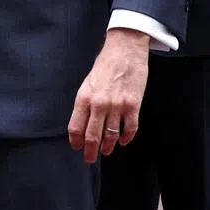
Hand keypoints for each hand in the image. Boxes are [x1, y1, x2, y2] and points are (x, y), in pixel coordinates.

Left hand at [67, 28, 148, 161]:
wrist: (124, 51)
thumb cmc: (104, 65)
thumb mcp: (88, 82)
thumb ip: (86, 102)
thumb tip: (84, 121)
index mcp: (84, 97)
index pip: (76, 126)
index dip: (76, 140)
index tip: (76, 147)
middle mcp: (99, 104)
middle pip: (92, 135)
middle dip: (90, 150)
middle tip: (89, 159)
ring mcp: (117, 106)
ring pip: (111, 136)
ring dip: (107, 147)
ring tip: (105, 152)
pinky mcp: (133, 106)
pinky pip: (129, 129)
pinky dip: (125, 138)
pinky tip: (121, 141)